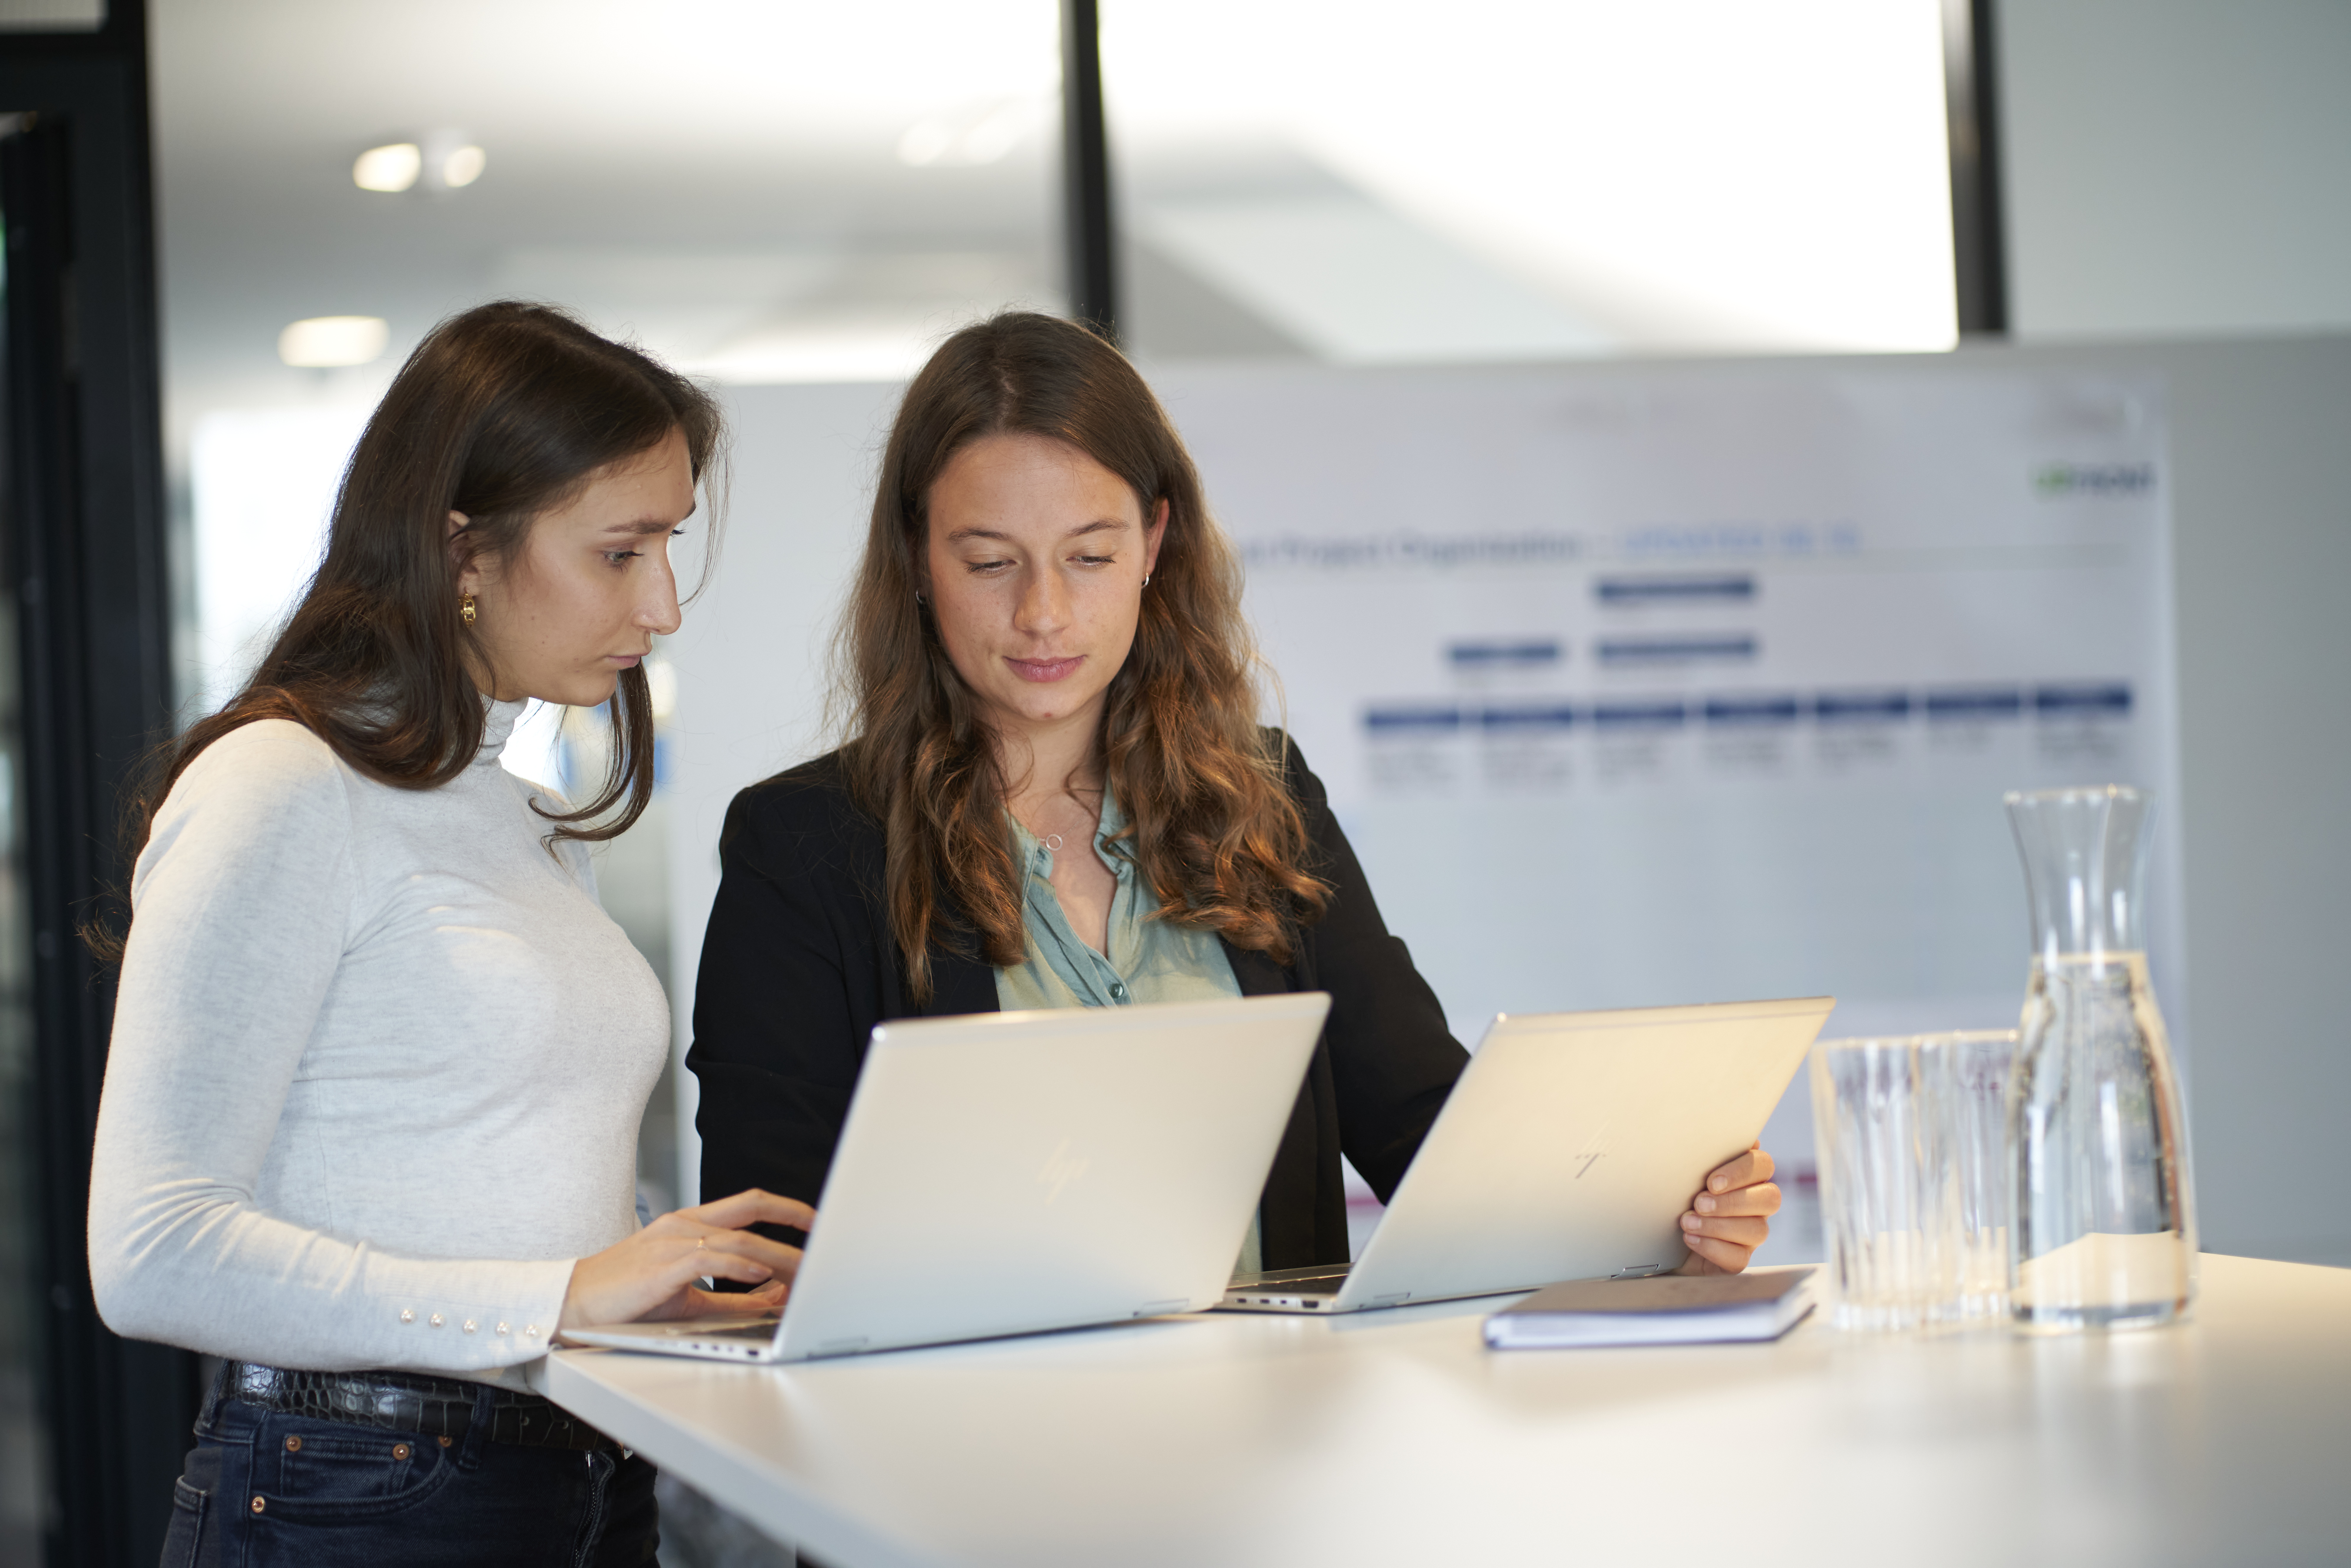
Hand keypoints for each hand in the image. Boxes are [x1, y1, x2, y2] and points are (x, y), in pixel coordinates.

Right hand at [557, 1189, 814, 1337]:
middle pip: (750, 1206)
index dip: (786, 1209)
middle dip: (793, 1217)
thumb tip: (774, 1294)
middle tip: (825, 1234)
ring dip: (777, 1254)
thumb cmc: (626, 1299)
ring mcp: (672, 1241)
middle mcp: (684, 1225)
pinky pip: (710, 1258)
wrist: (573, 1305)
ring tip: (806, 1268)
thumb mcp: (688, 1296)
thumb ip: (732, 1298)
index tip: (815, 1221)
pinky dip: (740, 1265)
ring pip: (738, 1237)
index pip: (747, 1204)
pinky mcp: (662, 1265)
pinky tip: (761, 1273)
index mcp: (689, 1225)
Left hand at [1675, 1143, 1778, 1274]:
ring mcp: (1750, 1234)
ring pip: (1757, 1229)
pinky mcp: (1738, 1259)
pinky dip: (1712, 1248)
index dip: (1741, 1172)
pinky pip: (1739, 1257)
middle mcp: (1755, 1204)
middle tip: (1699, 1202)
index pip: (1763, 1164)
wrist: (1656, 1237)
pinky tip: (1691, 1239)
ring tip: (1688, 1222)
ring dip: (1718, 1225)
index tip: (1712, 1181)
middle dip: (1733, 1202)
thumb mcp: (1683, 1174)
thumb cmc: (1674, 1197)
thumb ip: (1702, 1156)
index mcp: (1746, 1176)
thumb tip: (1709, 1134)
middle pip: (1770, 1198)